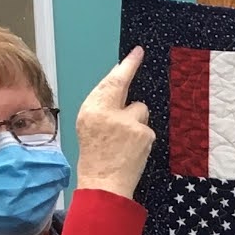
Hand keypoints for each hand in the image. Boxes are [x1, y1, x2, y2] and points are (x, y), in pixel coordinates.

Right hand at [73, 48, 154, 198]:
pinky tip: (131, 149)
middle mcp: (111, 112)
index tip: (138, 52)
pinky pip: (146, 128)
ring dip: (135, 122)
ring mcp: (131, 124)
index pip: (112, 82)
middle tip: (130, 91)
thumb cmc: (95, 153)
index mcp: (93, 108)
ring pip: (140, 111)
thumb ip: (102, 106)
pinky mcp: (145, 135)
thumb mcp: (88, 124)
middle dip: (129, 94)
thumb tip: (120, 91)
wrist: (104, 181)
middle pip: (129, 94)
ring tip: (124, 141)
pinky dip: (141, 136)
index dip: (127, 65)